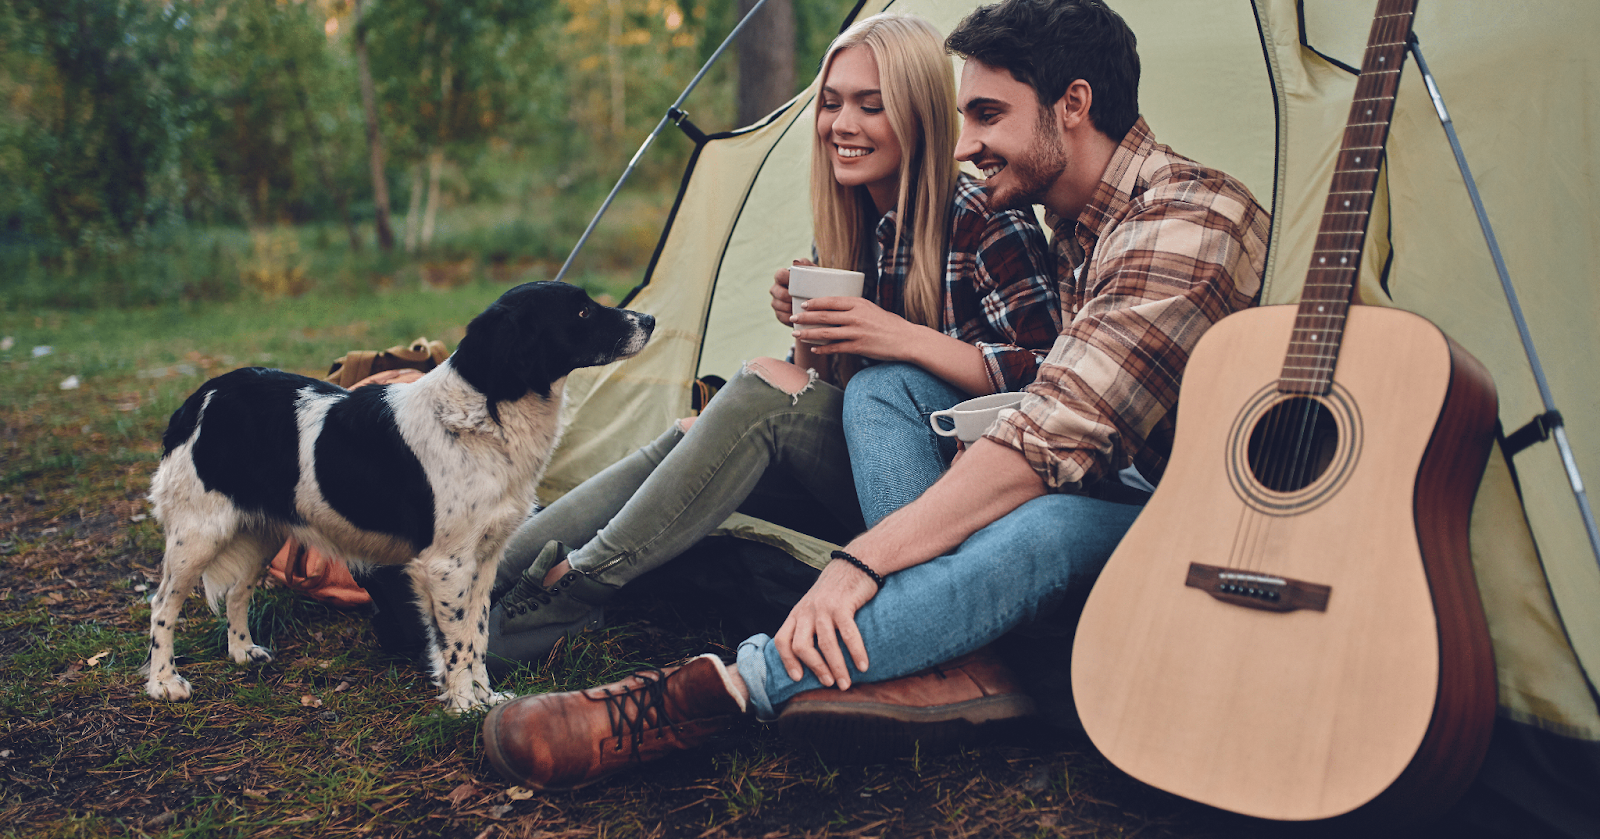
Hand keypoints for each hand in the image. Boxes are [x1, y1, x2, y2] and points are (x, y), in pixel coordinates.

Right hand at [770, 259, 813, 327]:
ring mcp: (777, 302)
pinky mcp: (780, 314)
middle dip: (788, 296)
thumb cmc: (814, 283)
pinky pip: (782, 317)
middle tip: (801, 298)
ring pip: (778, 305)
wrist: (818, 301)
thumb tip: (797, 261)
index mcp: (782, 277)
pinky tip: (799, 317)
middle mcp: (776, 289)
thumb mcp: (812, 273)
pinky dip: (791, 318)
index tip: (797, 282)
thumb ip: (806, 265)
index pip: (779, 275)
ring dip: (790, 307)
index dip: (786, 278)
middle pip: (777, 292)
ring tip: (802, 309)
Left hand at [774, 557, 878, 688]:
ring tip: (845, 683)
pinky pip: (848, 634)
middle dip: (815, 668)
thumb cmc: (837, 590)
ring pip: (826, 644)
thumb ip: (809, 625)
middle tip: (828, 683)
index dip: (787, 661)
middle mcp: (807, 611)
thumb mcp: (815, 605)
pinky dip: (856, 652)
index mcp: (797, 613)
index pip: (782, 640)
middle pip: (801, 647)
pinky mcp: (842, 605)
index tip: (797, 678)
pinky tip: (863, 666)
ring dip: (837, 667)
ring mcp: (823, 608)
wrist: (856, 562)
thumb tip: (811, 657)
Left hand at [791, 297, 921, 362]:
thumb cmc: (890, 324)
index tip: (803, 305)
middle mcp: (855, 316)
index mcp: (858, 303)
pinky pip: (835, 348)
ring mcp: (856, 332)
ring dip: (808, 334)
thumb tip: (837, 310)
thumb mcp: (872, 309)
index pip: (831, 301)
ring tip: (796, 335)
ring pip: (825, 333)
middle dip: (805, 318)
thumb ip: (855, 308)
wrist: (906, 339)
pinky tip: (814, 349)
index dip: (815, 303)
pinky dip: (823, 349)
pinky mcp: (858, 347)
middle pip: (823, 316)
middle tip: (792, 319)